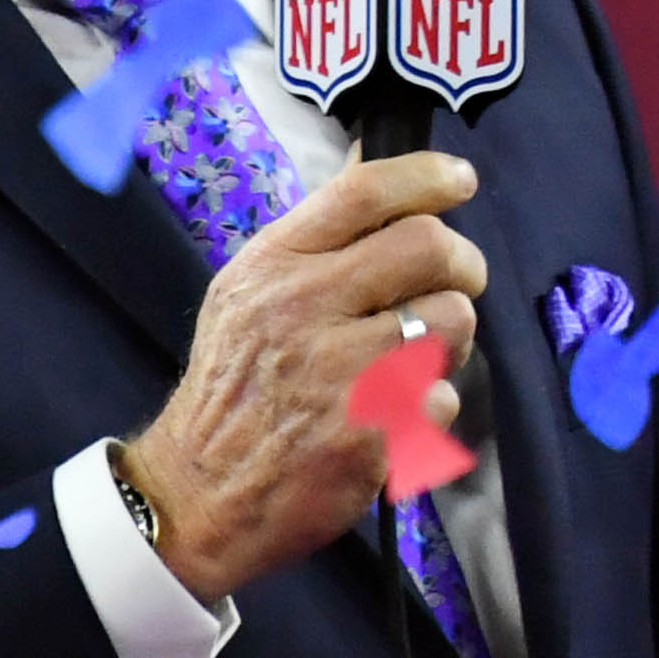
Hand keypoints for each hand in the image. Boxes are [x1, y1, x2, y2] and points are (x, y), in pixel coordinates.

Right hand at [119, 153, 488, 602]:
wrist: (195, 499)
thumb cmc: (236, 385)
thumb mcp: (249, 291)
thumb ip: (317, 234)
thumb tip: (377, 158)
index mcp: (274, 264)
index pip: (365, 191)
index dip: (427, 176)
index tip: (461, 182)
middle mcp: (302, 309)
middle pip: (428, 246)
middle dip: (463, 262)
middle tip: (458, 281)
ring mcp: (336, 374)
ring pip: (450, 319)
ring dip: (450, 338)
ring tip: (418, 356)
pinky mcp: (365, 435)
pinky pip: (441, 396)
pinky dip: (430, 406)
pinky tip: (395, 417)